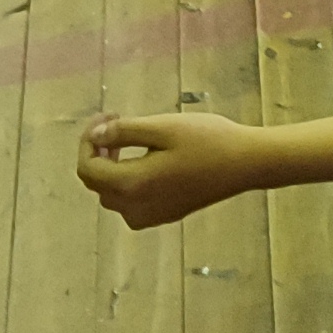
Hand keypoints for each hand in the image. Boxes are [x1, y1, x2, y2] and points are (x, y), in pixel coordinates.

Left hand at [80, 108, 254, 227]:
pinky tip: (147, 158)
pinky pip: (130, 201)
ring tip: (128, 138)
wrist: (245, 164)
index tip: (106, 116)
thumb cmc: (207, 140)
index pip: (88, 170)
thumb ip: (124, 132)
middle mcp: (134, 209)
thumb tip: (95, 136)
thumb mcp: (163, 127)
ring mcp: (150, 216)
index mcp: (131, 186)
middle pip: (97, 184)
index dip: (87, 141)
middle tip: (115, 121)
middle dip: (98, 152)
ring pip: (112, 194)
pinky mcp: (164, 215)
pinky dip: (127, 179)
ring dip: (111, 167)